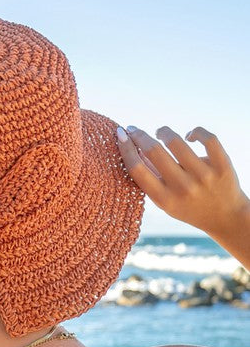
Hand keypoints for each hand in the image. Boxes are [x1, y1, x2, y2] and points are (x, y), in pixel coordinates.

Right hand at [117, 124, 249, 237]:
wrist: (226, 218)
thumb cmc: (188, 206)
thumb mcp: (164, 201)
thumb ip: (149, 178)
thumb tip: (132, 147)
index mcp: (165, 199)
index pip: (138, 169)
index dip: (125, 148)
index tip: (120, 134)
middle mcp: (183, 188)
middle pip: (154, 151)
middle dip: (139, 135)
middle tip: (133, 129)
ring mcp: (204, 176)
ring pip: (177, 141)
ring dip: (163, 131)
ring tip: (160, 132)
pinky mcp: (222, 166)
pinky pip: (208, 138)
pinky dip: (195, 131)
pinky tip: (188, 136)